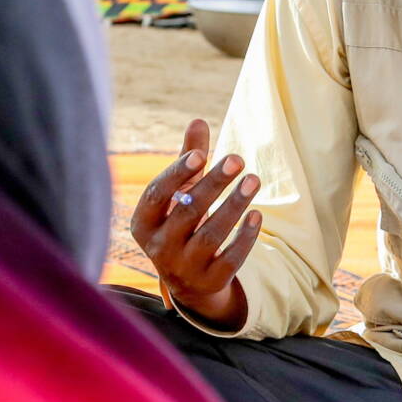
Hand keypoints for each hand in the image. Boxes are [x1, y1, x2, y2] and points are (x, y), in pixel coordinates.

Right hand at [130, 120, 263, 327]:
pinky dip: (244, 236)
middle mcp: (159, 248)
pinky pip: (230, 259)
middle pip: (187, 212)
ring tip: (254, 179)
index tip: (200, 154)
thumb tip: (198, 120)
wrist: (188, 281)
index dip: (177, 174)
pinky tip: (257, 214)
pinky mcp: (210, 281)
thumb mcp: (180, 194)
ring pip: (211, 235)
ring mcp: (183, 268)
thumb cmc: (181, 223)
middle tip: (237, 158)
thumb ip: (189, 160)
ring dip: (234, 205)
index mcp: (143, 223)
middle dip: (213, 184)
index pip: (156, 195)